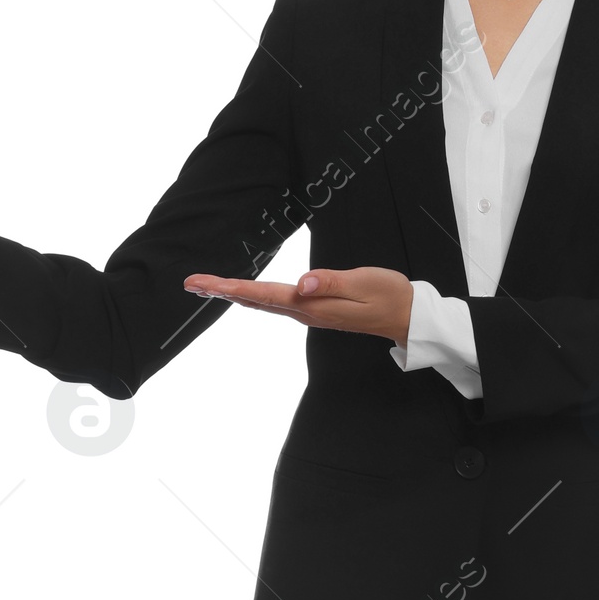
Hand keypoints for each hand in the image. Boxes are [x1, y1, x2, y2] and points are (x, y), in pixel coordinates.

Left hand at [183, 263, 413, 345]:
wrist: (408, 317)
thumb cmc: (390, 296)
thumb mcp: (365, 283)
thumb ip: (331, 282)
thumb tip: (301, 283)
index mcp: (313, 306)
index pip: (263, 295)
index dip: (231, 288)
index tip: (205, 284)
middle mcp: (305, 312)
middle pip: (254, 301)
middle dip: (221, 292)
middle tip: (191, 283)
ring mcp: (309, 313)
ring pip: (262, 303)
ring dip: (233, 294)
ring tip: (208, 286)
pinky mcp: (315, 310)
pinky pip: (276, 304)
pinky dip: (253, 297)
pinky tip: (243, 293)